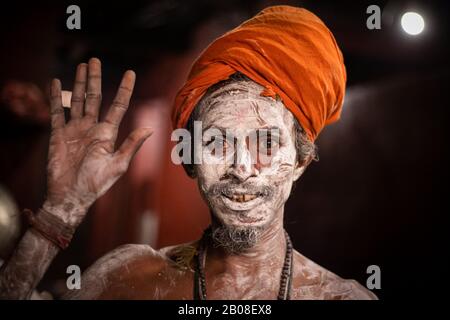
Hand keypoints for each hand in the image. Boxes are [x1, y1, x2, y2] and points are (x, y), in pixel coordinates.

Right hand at [44, 58, 151, 226]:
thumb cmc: (96, 184)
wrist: (71, 196)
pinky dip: (56, 98)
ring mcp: (75, 130)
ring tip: (81, 66)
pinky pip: (56, 112)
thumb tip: (151, 128)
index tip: (131, 73)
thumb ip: (132, 145)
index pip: (118, 106)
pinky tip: (56, 83)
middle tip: (94, 60)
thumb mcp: (118, 165)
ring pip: (77, 100)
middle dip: (95, 79)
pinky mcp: (58, 135)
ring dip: (79, 83)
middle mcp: (92, 128)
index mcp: (108, 133)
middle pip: (95, 98)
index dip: (125, 89)